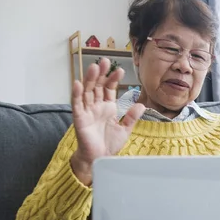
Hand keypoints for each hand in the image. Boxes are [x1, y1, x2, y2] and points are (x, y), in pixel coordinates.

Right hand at [70, 58, 145, 185]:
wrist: (100, 159)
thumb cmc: (109, 144)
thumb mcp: (125, 130)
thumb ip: (131, 117)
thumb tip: (141, 104)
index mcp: (108, 108)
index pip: (109, 89)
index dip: (113, 79)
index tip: (120, 70)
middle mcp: (96, 107)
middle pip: (97, 86)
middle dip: (101, 74)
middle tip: (105, 61)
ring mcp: (87, 111)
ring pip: (87, 92)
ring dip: (89, 79)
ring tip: (94, 67)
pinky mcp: (79, 119)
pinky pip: (77, 104)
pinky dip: (77, 94)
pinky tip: (78, 83)